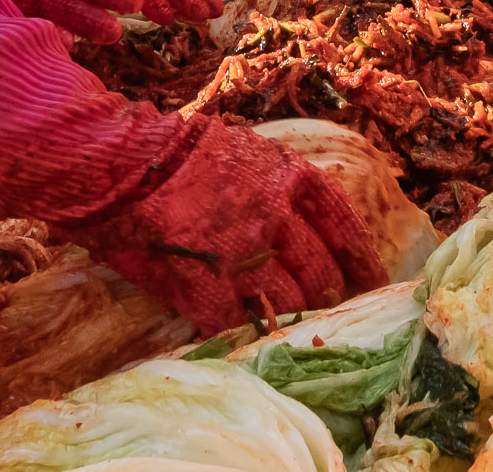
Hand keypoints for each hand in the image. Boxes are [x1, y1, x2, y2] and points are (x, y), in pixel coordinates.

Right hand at [80, 114, 386, 336]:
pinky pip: (240, 323)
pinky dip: (246, 334)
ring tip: (288, 332)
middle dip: (326, 297)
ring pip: (289, 302)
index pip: (343, 223)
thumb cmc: (172, 151)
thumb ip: (273, 182)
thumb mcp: (240, 149)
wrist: (120, 164)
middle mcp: (276, 215)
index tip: (372, 281)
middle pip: (321, 272)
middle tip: (324, 313)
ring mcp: (243, 254)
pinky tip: (245, 342)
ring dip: (291, 320)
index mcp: (288, 175)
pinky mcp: (207, 286)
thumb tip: (293, 218)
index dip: (361, 258)